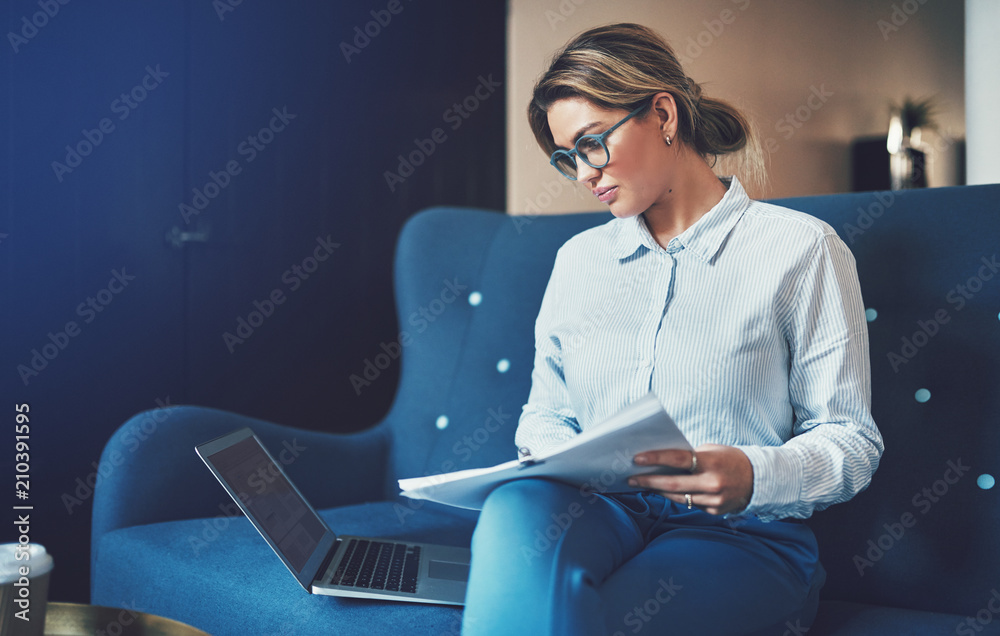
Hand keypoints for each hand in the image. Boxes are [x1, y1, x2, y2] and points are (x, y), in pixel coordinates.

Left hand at [628, 444, 753, 515]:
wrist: (758, 479)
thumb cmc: (730, 459)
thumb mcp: (712, 450)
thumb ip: (690, 456)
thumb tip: (661, 461)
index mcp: (712, 463)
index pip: (678, 459)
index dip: (655, 459)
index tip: (637, 459)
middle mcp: (712, 483)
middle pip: (672, 484)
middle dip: (648, 481)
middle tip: (631, 478)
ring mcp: (714, 500)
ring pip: (678, 497)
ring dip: (658, 491)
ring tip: (642, 485)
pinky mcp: (714, 511)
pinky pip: (689, 504)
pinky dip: (676, 497)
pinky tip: (664, 492)